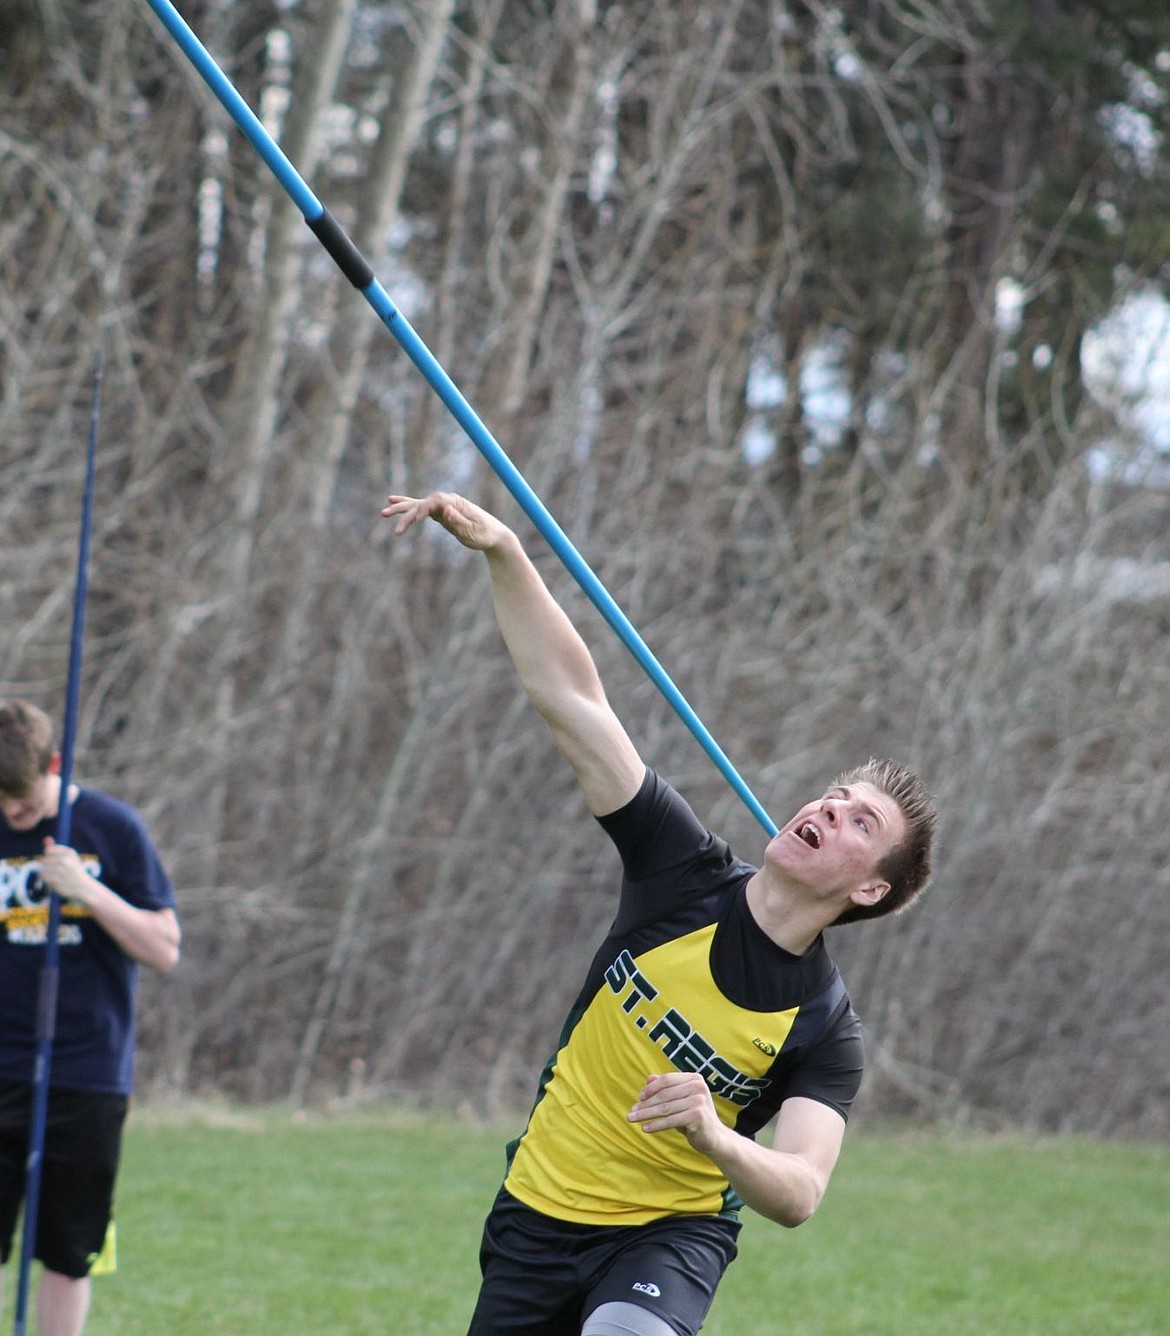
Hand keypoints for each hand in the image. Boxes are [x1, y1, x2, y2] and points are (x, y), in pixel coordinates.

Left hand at [39, 839, 96, 906]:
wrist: (84, 888)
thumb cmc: (74, 871)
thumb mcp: (69, 857)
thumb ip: (56, 848)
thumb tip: (46, 838)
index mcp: (69, 853)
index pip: (49, 850)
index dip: (49, 856)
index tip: (55, 862)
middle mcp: (66, 860)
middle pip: (44, 859)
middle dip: (47, 866)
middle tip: (56, 872)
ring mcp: (61, 871)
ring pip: (43, 869)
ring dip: (46, 873)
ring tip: (55, 877)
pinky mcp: (57, 881)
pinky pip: (43, 877)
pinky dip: (46, 880)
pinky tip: (54, 881)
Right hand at [381, 492, 508, 551]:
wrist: (494, 535)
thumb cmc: (485, 535)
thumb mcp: (473, 532)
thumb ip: (459, 521)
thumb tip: (446, 509)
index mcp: (455, 502)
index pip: (433, 502)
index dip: (421, 509)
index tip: (413, 520)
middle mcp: (447, 501)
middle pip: (421, 502)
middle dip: (403, 509)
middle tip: (384, 514)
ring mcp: (443, 506)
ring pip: (418, 505)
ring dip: (401, 508)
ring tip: (383, 512)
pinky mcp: (441, 513)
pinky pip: (421, 509)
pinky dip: (408, 506)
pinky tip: (393, 501)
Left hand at [627, 1071, 727, 1157]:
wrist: (715, 1138)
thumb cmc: (694, 1117)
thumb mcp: (680, 1100)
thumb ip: (666, 1089)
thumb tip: (648, 1079)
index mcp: (694, 1078)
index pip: (667, 1080)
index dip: (651, 1088)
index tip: (639, 1098)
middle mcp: (698, 1086)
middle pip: (664, 1094)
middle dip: (645, 1104)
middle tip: (631, 1112)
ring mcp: (699, 1100)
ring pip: (665, 1108)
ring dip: (646, 1114)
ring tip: (633, 1119)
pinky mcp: (698, 1115)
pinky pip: (671, 1120)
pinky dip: (656, 1125)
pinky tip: (645, 1128)